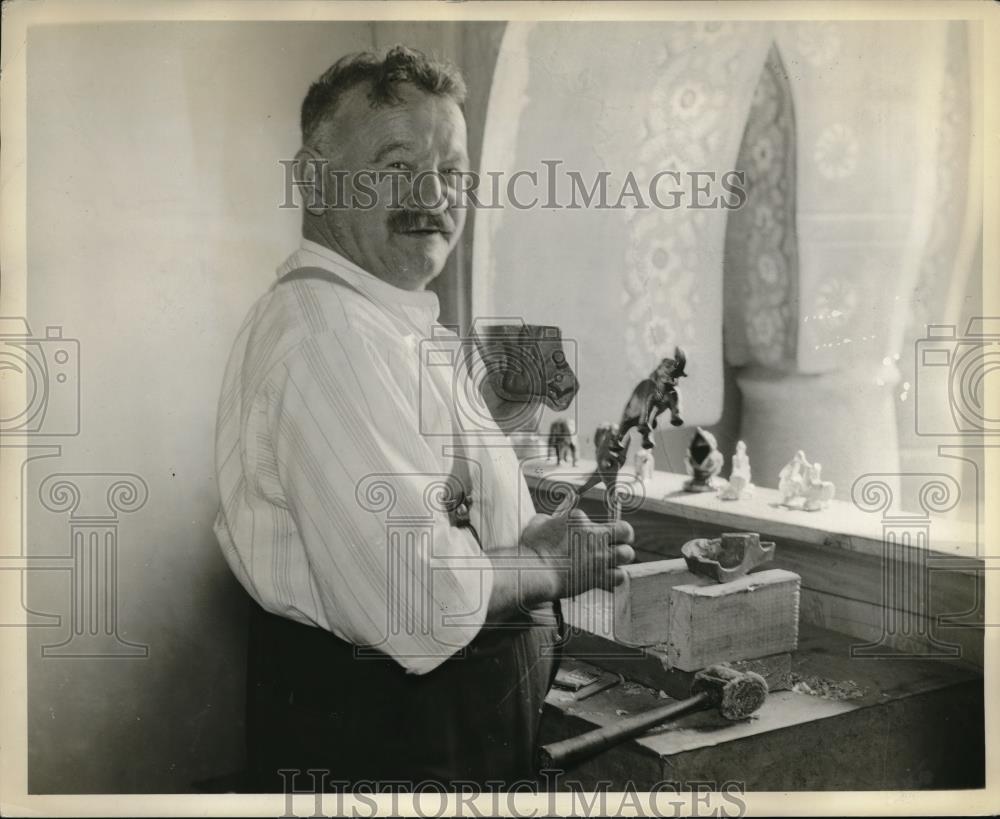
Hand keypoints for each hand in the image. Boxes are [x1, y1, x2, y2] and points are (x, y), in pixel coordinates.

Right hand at [520, 508, 634, 598]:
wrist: (535, 572)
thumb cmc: (532, 548)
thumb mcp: (538, 522)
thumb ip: (551, 519)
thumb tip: (551, 520)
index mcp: (579, 519)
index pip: (592, 516)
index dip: (590, 524)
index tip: (586, 531)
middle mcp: (594, 536)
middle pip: (626, 531)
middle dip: (624, 536)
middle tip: (617, 541)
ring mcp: (599, 557)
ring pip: (627, 554)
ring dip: (621, 557)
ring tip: (612, 560)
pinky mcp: (599, 576)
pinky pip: (619, 576)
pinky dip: (614, 577)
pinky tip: (607, 577)